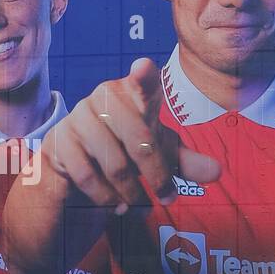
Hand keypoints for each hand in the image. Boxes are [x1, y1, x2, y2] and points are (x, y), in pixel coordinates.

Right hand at [40, 58, 220, 212]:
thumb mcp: (159, 156)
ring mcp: (78, 117)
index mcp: (134, 92)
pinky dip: (106, 197)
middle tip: (168, 198)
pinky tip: (115, 206)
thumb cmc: (125, 153)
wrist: (72, 171)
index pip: (143, 82)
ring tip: (141, 205)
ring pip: (115, 162)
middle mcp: (104, 97)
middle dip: (158, 175)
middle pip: (141, 139)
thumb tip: (217, 171)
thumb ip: (186, 162)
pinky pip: (87, 175)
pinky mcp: (57, 142)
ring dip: (133, 191)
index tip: (143, 67)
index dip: (143, 76)